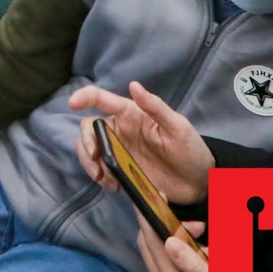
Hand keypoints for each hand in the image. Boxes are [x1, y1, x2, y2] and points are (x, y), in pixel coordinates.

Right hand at [68, 81, 214, 204]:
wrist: (200, 184)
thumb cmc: (191, 149)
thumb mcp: (178, 127)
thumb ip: (156, 107)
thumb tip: (133, 85)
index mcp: (131, 113)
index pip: (102, 99)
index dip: (84, 97)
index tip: (72, 103)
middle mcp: (120, 130)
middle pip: (88, 129)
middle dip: (85, 143)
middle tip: (96, 161)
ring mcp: (119, 152)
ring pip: (89, 151)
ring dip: (90, 163)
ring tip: (105, 179)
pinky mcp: (121, 172)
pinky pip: (101, 172)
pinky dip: (101, 179)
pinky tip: (114, 186)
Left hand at [138, 222, 272, 271]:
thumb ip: (198, 268)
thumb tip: (169, 241)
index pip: (154, 246)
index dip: (150, 218)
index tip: (153, 194)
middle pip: (150, 249)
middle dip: (166, 228)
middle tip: (197, 225)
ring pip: (160, 259)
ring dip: (177, 242)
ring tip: (207, 242)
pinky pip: (170, 271)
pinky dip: (181, 257)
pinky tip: (205, 258)